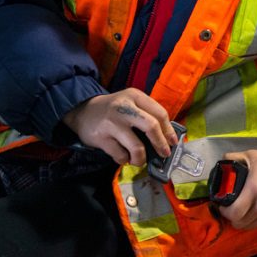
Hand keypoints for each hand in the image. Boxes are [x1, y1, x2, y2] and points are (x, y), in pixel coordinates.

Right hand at [61, 89, 176, 167]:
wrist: (82, 111)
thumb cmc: (114, 109)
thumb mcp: (131, 103)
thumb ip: (147, 114)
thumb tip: (167, 137)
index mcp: (135, 96)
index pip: (159, 113)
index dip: (169, 130)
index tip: (173, 142)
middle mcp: (124, 107)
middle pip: (151, 127)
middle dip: (161, 144)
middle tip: (164, 153)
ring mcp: (112, 123)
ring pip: (137, 147)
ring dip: (141, 158)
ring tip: (139, 160)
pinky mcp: (101, 137)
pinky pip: (121, 155)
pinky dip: (125, 160)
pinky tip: (123, 157)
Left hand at [217, 149, 256, 229]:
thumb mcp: (254, 154)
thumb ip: (234, 158)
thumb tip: (222, 163)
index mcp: (255, 189)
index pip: (233, 213)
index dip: (225, 212)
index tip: (224, 206)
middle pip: (240, 224)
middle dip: (233, 218)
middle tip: (233, 209)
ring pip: (252, 226)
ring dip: (246, 220)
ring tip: (246, 210)